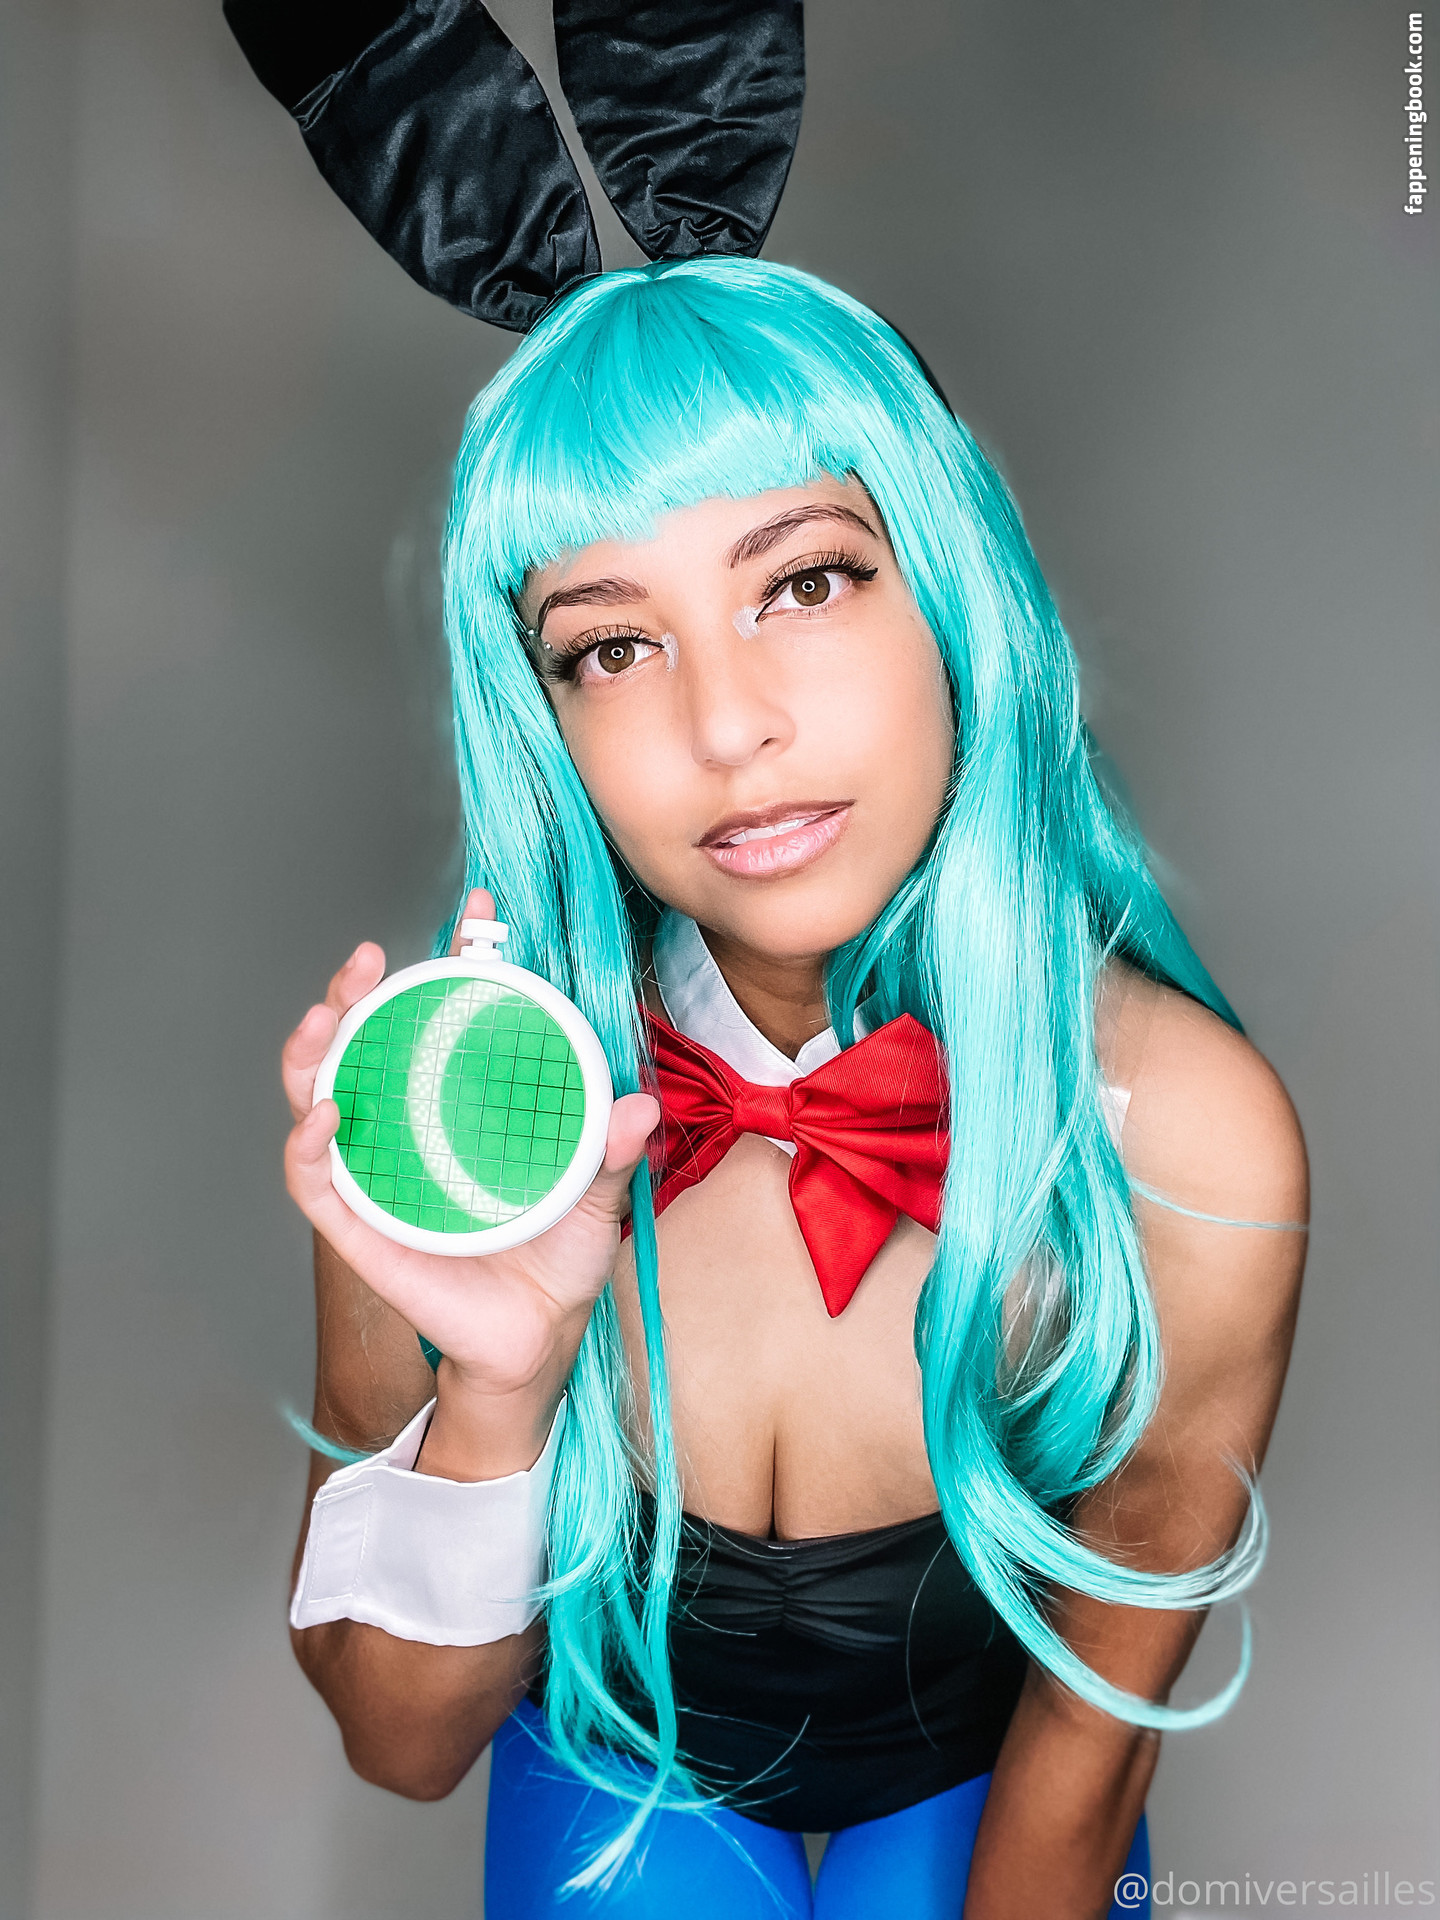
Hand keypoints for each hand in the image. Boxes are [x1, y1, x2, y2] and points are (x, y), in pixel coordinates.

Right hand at [282, 889, 658, 1404]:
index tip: (481, 910)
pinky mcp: (358, 1225)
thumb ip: (612, 1150)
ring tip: (326, 1016)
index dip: (457, 959)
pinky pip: (315, 1179)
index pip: (448, 1017)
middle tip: (371, 957)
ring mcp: (378, 1171)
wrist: (539, 1340)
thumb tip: (638, 1105)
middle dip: (356, 992)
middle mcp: (410, 1126)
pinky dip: (309, 1143)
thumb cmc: (561, 1258)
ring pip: (321, 1094)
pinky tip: (324, 1113)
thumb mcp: (598, 1197)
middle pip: (366, 1042)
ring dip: (314, 1050)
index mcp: (464, 1105)